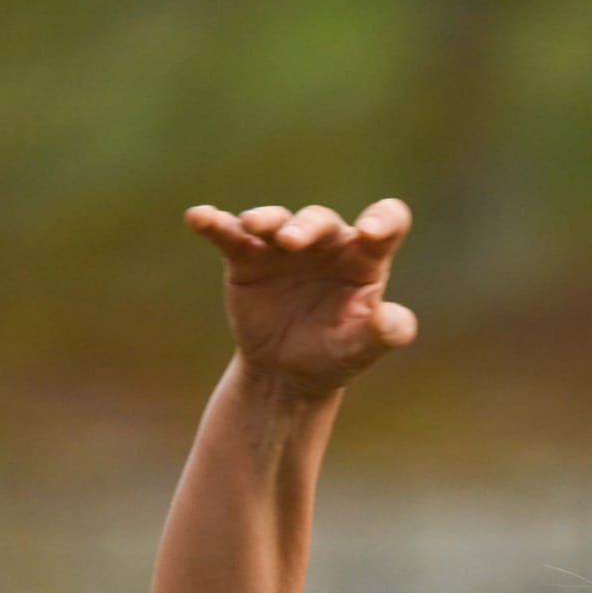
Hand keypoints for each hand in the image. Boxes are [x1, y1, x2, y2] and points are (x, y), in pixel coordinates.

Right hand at [186, 199, 417, 399]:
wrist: (285, 376)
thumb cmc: (333, 356)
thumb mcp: (361, 349)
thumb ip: (385, 332)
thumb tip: (394, 320)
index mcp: (363, 257)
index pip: (386, 222)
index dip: (383, 220)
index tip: (371, 231)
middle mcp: (326, 242)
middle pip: (319, 221)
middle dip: (305, 227)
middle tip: (291, 242)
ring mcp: (283, 246)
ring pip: (276, 221)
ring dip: (266, 219)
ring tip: (253, 225)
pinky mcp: (247, 257)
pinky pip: (230, 234)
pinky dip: (214, 224)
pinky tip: (198, 216)